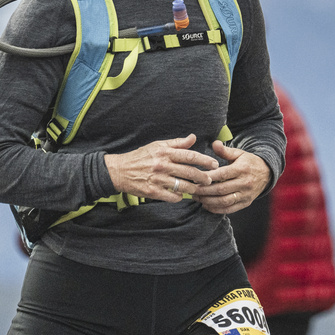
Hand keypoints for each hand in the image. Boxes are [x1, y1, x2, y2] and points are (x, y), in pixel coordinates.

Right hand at [104, 134, 218, 201]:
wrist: (119, 170)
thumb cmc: (141, 156)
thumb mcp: (158, 146)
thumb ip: (177, 143)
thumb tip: (193, 137)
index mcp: (165, 153)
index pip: (190, 155)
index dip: (204, 160)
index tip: (214, 164)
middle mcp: (162, 165)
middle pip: (189, 172)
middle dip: (203, 177)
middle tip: (210, 180)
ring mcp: (157, 179)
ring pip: (182, 186)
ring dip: (193, 189)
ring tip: (198, 189)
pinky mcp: (152, 191)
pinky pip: (171, 197)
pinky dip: (179, 197)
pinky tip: (182, 195)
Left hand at [191, 141, 270, 213]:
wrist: (267, 173)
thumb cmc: (248, 162)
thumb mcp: (239, 153)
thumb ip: (225, 151)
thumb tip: (214, 143)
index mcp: (242, 169)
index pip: (221, 174)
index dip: (207, 178)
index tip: (194, 178)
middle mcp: (245, 183)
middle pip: (221, 189)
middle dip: (204, 191)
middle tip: (191, 189)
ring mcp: (246, 194)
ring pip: (224, 201)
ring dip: (208, 201)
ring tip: (197, 198)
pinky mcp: (246, 203)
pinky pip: (229, 209)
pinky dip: (216, 209)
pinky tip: (206, 205)